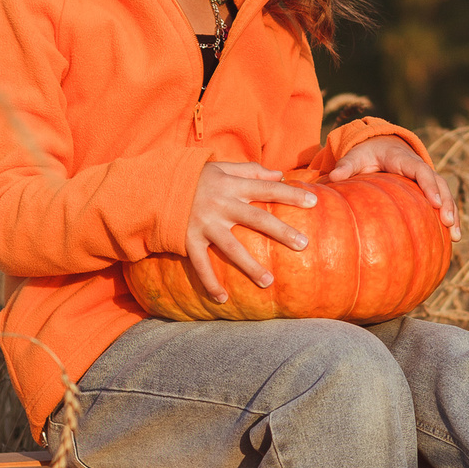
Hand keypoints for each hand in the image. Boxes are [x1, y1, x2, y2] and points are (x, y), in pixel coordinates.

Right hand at [186, 161, 316, 300]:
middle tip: (303, 245)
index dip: (290, 195)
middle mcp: (220, 205)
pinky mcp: (188, 240)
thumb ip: (249, 170)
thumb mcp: (221, 167)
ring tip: (269, 282)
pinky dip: (210, 283)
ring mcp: (204, 224)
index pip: (266, 189)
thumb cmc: (194, 178)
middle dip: (281, 232)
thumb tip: (278, 174)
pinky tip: (222, 300)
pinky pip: (201, 265)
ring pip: (231, 247)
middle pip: (256, 219)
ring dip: (250, 266)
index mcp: (231, 186)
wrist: (154, 187)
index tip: (314, 202)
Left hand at [326, 136, 460, 241]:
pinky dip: (447, 220)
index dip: (429, 185)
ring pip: (445, 196)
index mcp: (405, 160)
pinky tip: (451, 241)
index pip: (421, 171)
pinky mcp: (427, 193)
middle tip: (448, 222)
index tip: (435, 202)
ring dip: (452, 214)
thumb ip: (346, 165)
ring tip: (456, 236)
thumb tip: (333, 177)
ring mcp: (427, 181)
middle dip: (447, 203)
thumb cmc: (368, 154)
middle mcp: (420, 169)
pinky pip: (440, 205)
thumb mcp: (356, 156)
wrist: (381, 147)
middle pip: (440, 184)